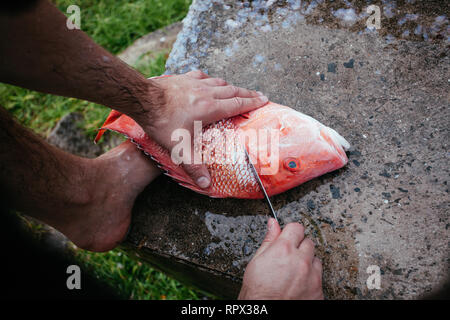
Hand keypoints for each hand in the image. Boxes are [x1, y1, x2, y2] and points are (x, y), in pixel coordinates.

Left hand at [135, 70, 267, 188]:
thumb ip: (194, 166)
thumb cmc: (162, 122)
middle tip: (258, 94)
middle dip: (247, 93)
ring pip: (219, 82)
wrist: (143, 99)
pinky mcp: (183, 78)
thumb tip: (206, 184)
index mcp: (210, 108)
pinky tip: (209, 80)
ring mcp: (194, 83)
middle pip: (233, 91)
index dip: (253, 102)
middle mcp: (206, 92)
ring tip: (237, 90)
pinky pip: (202, 76)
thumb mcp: (179, 148)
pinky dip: (210, 79)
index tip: (265, 99)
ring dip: (231, 86)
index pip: (238, 103)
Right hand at [238, 219, 323, 299]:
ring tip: (293, 273)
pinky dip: (311, 279)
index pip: (296, 228)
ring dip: (307, 263)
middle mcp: (301, 260)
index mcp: (284, 249)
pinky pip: (319, 278)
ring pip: (316, 260)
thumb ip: (269, 240)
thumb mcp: (257, 261)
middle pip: (308, 242)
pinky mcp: (318, 290)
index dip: (290, 233)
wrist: (266, 313)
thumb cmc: (258, 291)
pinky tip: (299, 285)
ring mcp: (312, 276)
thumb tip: (273, 224)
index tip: (288, 238)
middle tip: (288, 259)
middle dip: (299, 248)